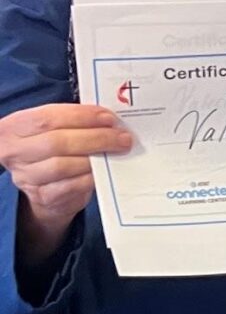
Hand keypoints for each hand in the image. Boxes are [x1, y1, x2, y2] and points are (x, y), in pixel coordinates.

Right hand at [0, 103, 132, 261]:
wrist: (43, 187)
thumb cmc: (52, 150)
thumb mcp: (52, 130)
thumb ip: (72, 121)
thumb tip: (108, 119)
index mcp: (15, 127)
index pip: (49, 118)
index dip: (82, 116)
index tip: (109, 118)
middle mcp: (16, 152)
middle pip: (58, 142)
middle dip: (96, 138)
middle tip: (122, 137)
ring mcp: (27, 177)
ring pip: (64, 165)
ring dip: (96, 158)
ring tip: (117, 151)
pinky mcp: (43, 197)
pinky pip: (72, 186)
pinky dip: (91, 177)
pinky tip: (105, 170)